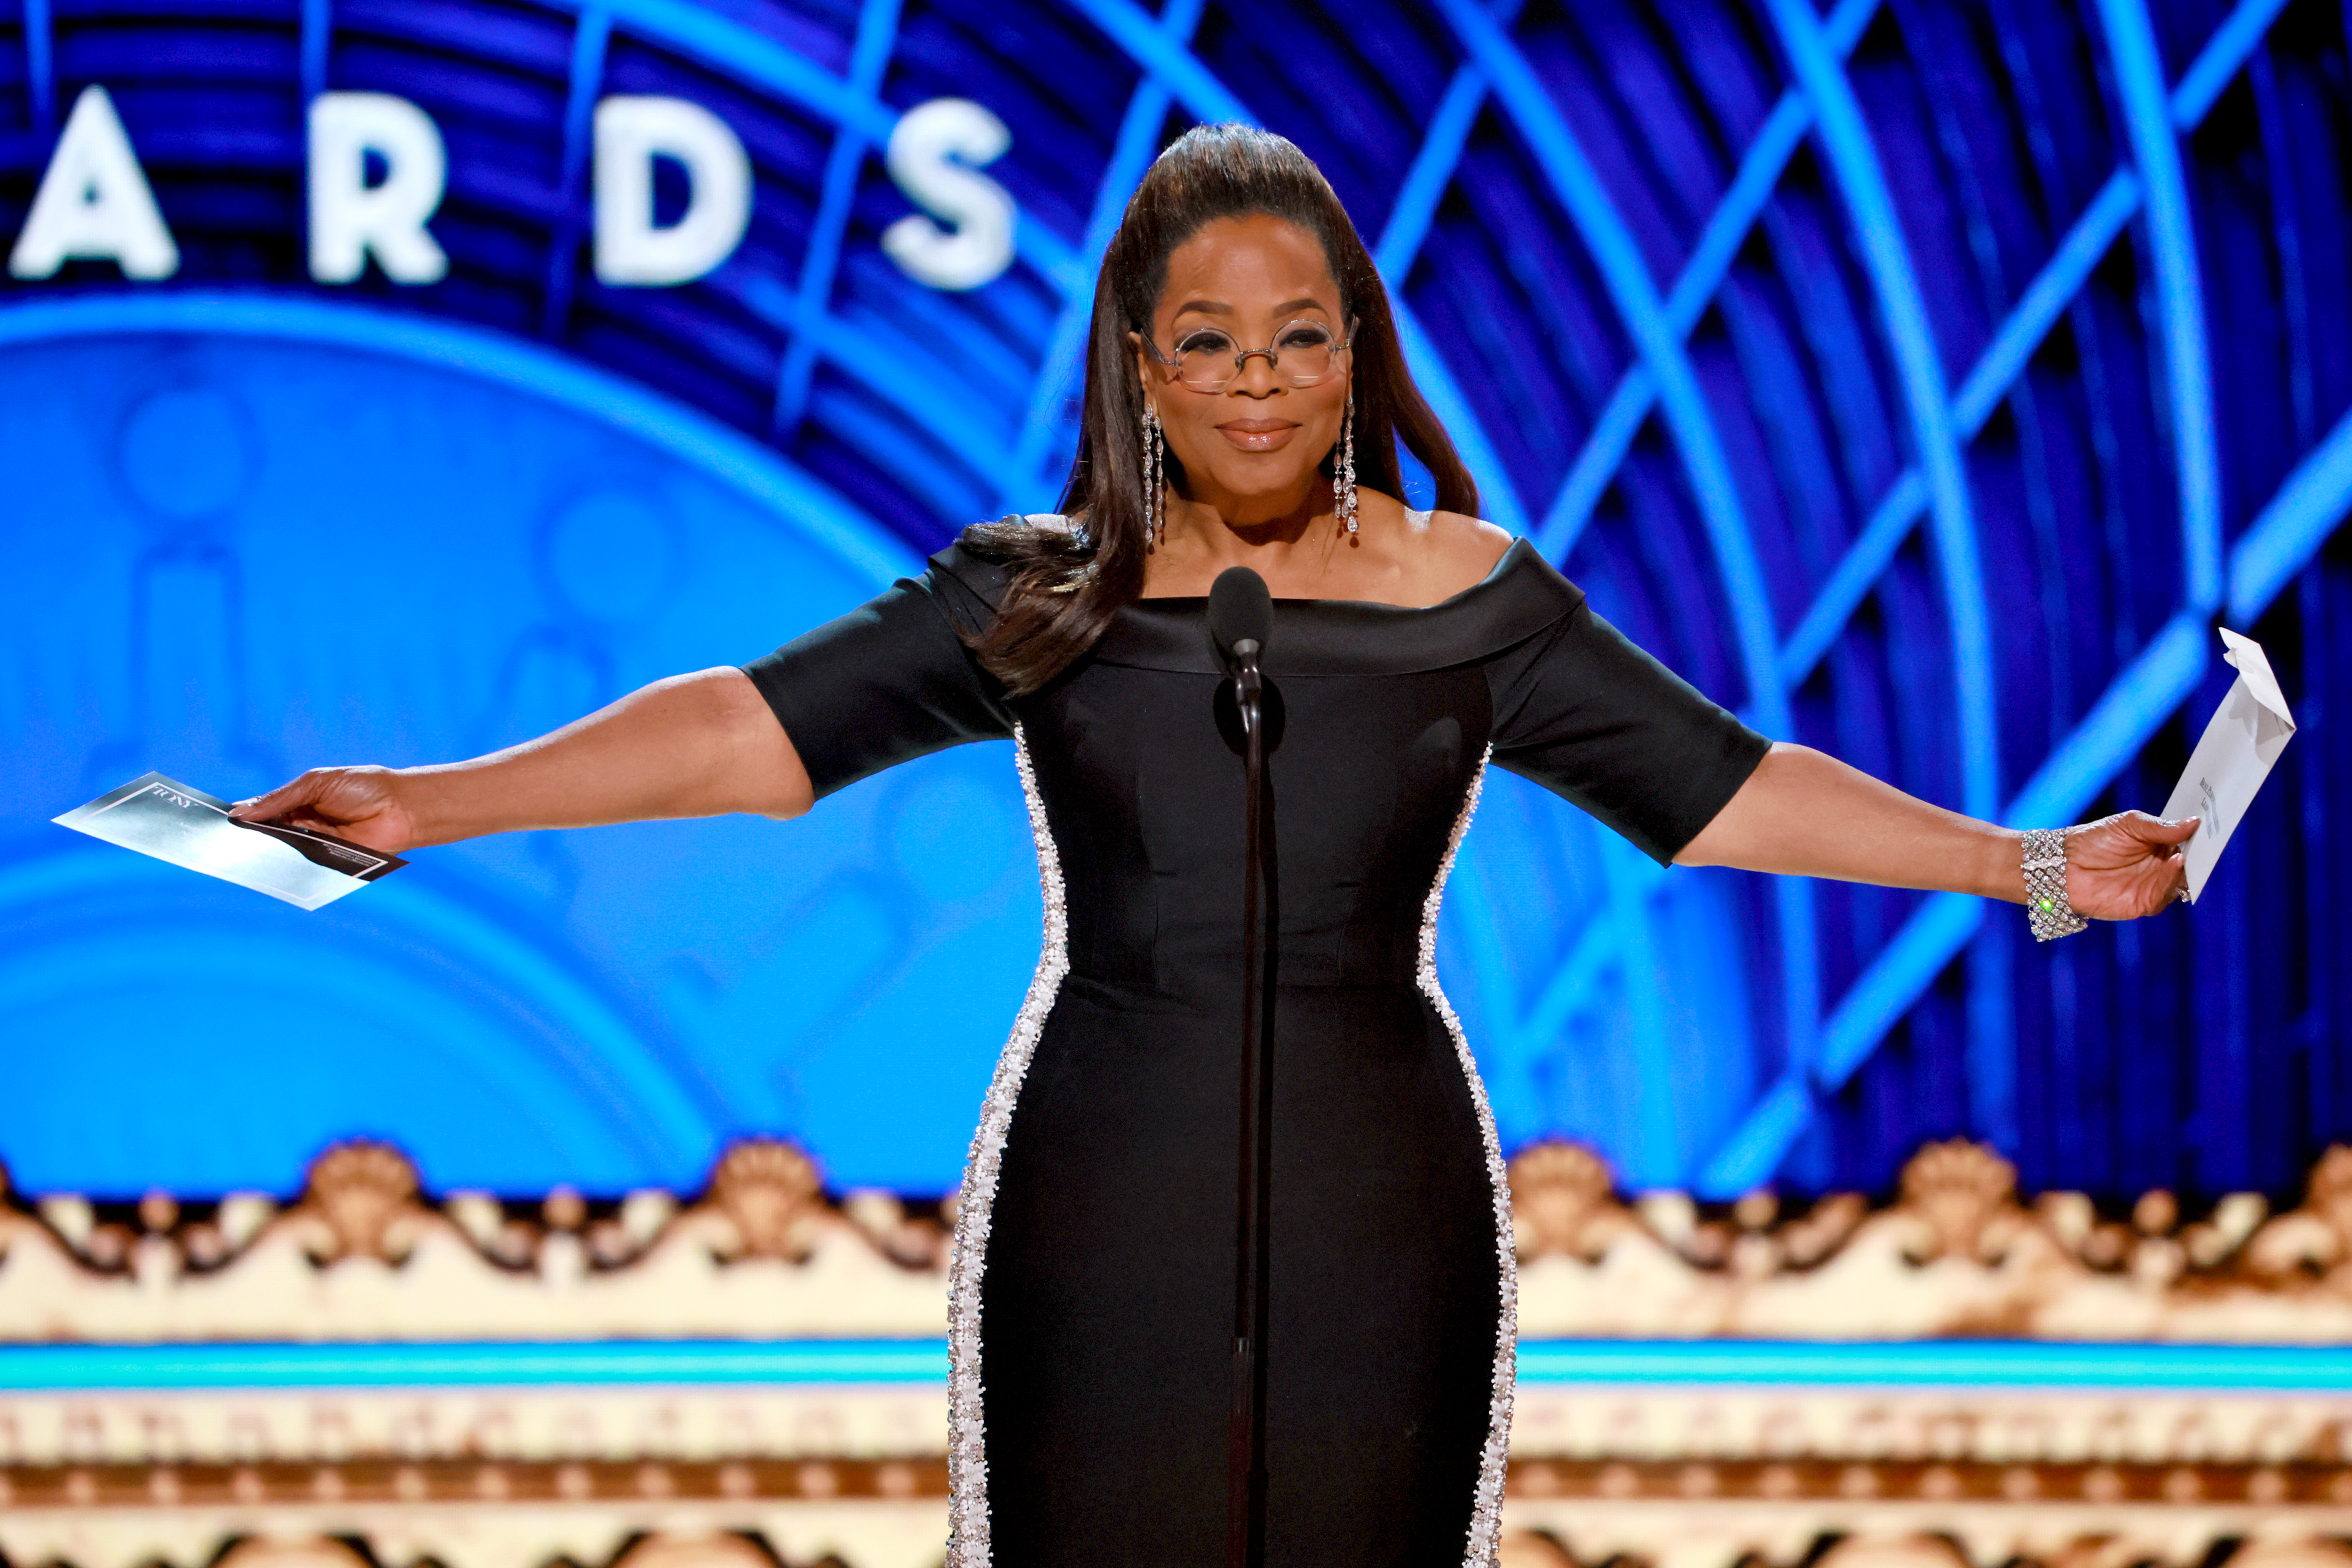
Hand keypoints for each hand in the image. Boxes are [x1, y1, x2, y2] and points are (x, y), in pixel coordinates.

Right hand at [231, 766, 419, 854]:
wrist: (400, 807)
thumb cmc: (363, 787)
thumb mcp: (315, 784)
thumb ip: (279, 800)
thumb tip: (239, 813)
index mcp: (296, 801)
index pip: (261, 812)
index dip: (241, 818)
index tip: (217, 823)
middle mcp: (302, 824)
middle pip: (266, 835)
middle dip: (247, 838)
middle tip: (222, 844)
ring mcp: (313, 844)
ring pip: (280, 852)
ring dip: (264, 853)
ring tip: (240, 854)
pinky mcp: (327, 861)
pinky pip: (301, 866)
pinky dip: (287, 865)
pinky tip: (270, 865)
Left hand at [2060, 811, 2197, 919]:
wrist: (2065, 865)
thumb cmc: (2094, 840)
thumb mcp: (2130, 825)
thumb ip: (2161, 827)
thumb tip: (2194, 823)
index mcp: (2160, 846)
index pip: (2187, 843)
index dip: (2200, 837)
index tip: (2212, 826)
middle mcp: (2161, 867)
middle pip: (2190, 863)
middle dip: (2200, 854)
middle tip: (2210, 841)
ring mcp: (2155, 886)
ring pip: (2183, 880)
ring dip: (2188, 867)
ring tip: (2186, 851)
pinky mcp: (2146, 903)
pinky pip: (2166, 894)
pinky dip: (2172, 879)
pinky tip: (2175, 862)